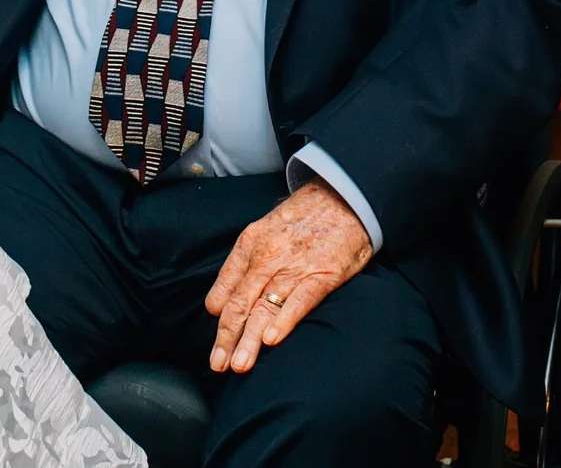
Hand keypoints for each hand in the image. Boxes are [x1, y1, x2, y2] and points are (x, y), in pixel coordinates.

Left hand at [203, 180, 372, 374]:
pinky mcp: (323, 275)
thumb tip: (219, 301)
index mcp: (250, 244)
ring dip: (250, 340)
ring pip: (265, 308)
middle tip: (219, 365)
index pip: (228, 290)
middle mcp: (268, 256)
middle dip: (228, 339)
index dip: (220, 323)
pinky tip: (272, 340)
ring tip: (240, 365)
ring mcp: (295, 267)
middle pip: (242, 304)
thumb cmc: (303, 216)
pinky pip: (300, 301)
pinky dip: (284, 320)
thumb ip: (242, 263)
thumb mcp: (264, 228)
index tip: (216, 349)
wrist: (344, 195)